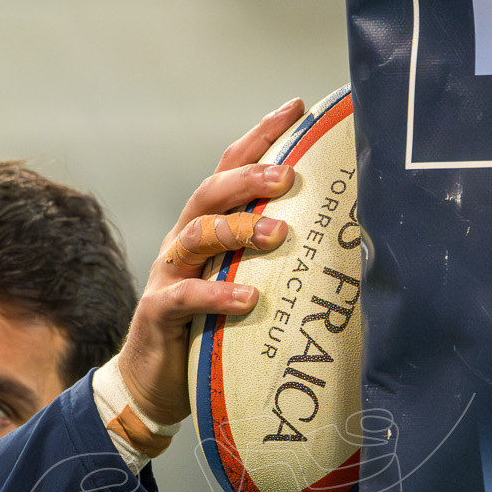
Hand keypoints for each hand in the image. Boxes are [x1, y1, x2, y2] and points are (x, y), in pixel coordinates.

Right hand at [113, 97, 304, 426]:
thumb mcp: (240, 284)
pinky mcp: (159, 313)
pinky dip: (216, 295)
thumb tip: (339, 241)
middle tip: (289, 175)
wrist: (152, 383)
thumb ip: (270, 260)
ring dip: (239, 229)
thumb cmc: (206, 330)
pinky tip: (247, 299)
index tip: (297, 108)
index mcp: (205, 229)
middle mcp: (183, 243)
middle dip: (248, 178)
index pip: (229, 170)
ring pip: (196, 236)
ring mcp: (168, 275)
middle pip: (209, 194)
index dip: (259, 137)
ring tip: (279, 234)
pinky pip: (185, 296)